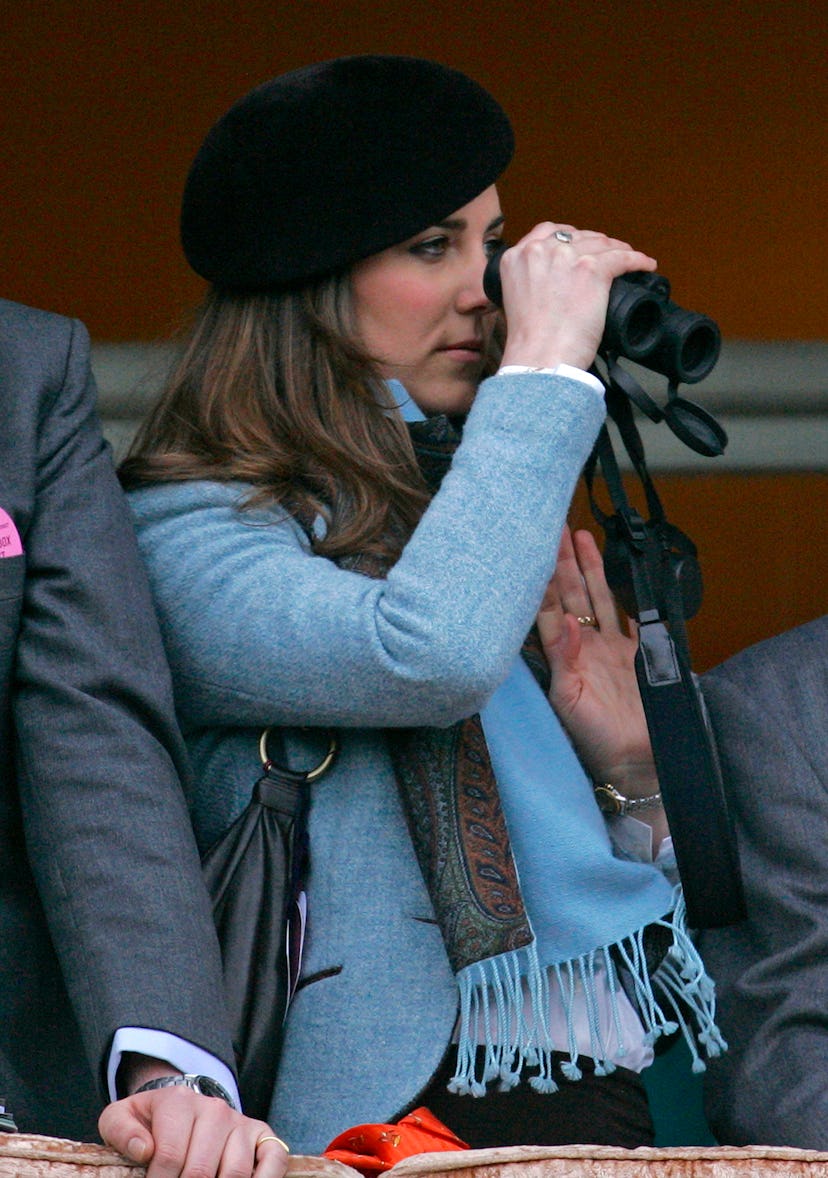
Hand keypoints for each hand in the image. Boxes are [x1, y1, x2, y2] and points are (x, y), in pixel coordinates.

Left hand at [99, 1088, 288, 1177]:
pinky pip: (274, 1161)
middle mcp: (214, 1109)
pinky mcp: (262, 1135)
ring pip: (235, 1173)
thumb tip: (143, 1149)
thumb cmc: (149, 1124)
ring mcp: (240, 1122)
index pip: (168, 1155)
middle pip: (200, 1171)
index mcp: (178, 1102)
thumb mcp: (121, 1120)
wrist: (181, 1110)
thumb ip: (121, 1131)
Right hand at [498, 222, 656, 371]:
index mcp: (516, 257)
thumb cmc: (530, 343)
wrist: (539, 358)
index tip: (579, 244)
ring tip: (629, 257)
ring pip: (601, 244)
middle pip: (577, 236)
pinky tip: (646, 265)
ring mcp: (567, 258)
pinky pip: (622, 257)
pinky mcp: (591, 269)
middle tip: (606, 254)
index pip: (547, 232)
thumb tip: (553, 280)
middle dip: (595, 243)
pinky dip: (637, 260)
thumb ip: (530, 281)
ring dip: (618, 249)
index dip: (568, 237)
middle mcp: (540, 251)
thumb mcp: (515, 299)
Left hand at [537, 526, 658, 796]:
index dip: (540, 579)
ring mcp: (611, 647)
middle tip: (554, 526)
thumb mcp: (568, 702)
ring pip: (597, 597)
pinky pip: (627, 613)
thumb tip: (563, 622)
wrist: (637, 761)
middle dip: (562, 561)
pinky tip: (615, 568)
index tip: (532, 548)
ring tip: (580, 536)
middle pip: (571, 593)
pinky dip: (621, 590)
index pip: (546, 608)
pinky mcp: (637, 653)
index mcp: (563, 656)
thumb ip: (563, 660)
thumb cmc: (593, 739)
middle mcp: (585, 646)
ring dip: (588, 568)